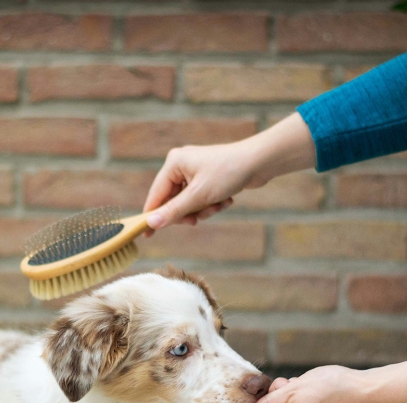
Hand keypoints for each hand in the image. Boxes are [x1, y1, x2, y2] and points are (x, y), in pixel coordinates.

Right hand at [143, 112, 315, 233]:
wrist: (260, 162)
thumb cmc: (228, 173)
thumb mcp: (198, 196)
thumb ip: (174, 211)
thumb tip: (152, 223)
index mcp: (174, 163)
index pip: (156, 195)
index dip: (152, 216)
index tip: (146, 236)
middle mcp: (181, 165)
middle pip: (173, 201)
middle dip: (189, 212)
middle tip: (197, 220)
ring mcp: (194, 171)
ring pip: (189, 203)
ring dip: (204, 210)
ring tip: (219, 205)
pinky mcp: (207, 178)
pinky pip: (201, 199)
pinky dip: (212, 204)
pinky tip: (227, 200)